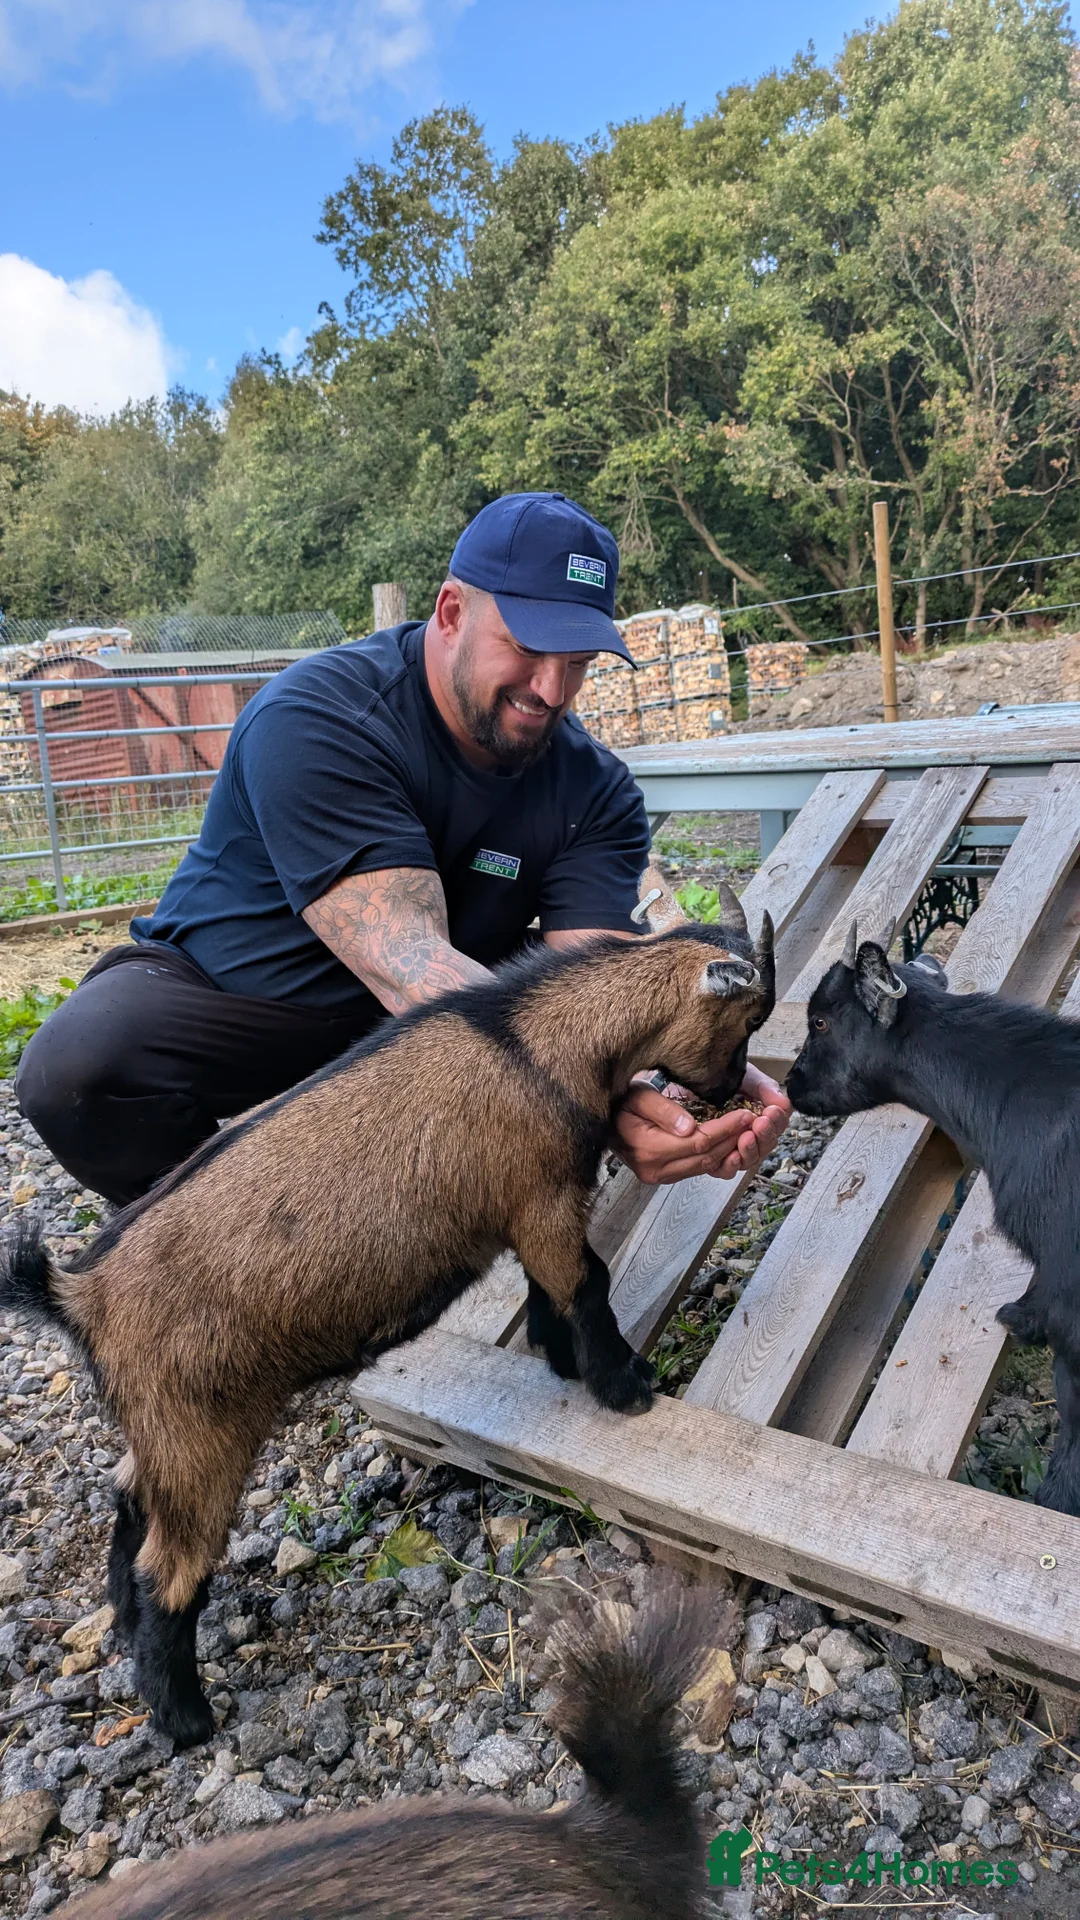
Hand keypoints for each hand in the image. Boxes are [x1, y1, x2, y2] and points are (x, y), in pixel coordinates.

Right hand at [610, 1064, 791, 1186]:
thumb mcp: (638, 1096)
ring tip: (749, 1132)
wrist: (603, 1121)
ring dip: (730, 1150)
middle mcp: (655, 1170)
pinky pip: (698, 1168)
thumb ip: (663, 1111)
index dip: (726, 1128)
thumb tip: (689, 1127)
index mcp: (649, 1149)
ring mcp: (659, 1176)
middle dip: (734, 1140)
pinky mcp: (664, 1176)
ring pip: (705, 1166)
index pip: (699, 1142)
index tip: (746, 1114)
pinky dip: (718, 1156)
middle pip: (706, 1157)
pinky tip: (731, 1142)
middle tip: (756, 1122)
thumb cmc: (620, 1103)